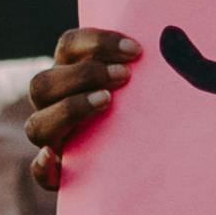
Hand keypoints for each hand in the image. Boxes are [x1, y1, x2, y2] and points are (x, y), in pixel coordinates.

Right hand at [19, 24, 137, 183]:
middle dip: (85, 75)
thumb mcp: (145, 82)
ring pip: (36, 125)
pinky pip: (38, 172)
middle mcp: (53, 103)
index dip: (97, 43)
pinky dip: (42, 166)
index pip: (68, 45)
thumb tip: (179, 41)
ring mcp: (52, 138)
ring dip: (70, 109)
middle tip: (125, 76)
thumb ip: (149, 63)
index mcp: (70, 71)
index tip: (136, 50)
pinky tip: (52, 156)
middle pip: (43, 83)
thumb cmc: (150, 107)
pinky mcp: (58, 173)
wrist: (149, 155)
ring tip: (107, 101)